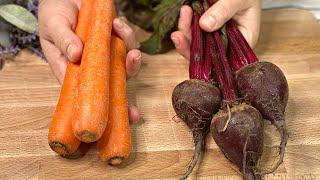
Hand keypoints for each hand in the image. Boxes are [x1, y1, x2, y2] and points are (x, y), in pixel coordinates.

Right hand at [39, 0, 140, 121]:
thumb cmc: (55, 14)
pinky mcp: (116, 41)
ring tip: (119, 28)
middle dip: (124, 104)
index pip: (85, 97)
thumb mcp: (53, 25)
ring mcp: (107, 55)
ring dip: (130, 58)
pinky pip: (128, 45)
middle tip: (135, 114)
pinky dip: (127, 35)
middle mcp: (92, 68)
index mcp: (72, 72)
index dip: (100, 112)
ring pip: (124, 68)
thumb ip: (63, 39)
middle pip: (110, 90)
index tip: (110, 125)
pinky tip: (117, 23)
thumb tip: (77, 55)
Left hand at [171, 0, 260, 58]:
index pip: (224, 58)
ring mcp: (216, 37)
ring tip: (184, 13)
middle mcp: (228, 43)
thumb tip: (205, 25)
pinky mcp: (206, 29)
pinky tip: (185, 13)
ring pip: (196, 43)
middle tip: (178, 34)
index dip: (206, 59)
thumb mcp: (239, 0)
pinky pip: (193, 32)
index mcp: (243, 41)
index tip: (193, 49)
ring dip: (186, 32)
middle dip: (190, 45)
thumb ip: (224, 11)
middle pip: (205, 53)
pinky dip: (187, 24)